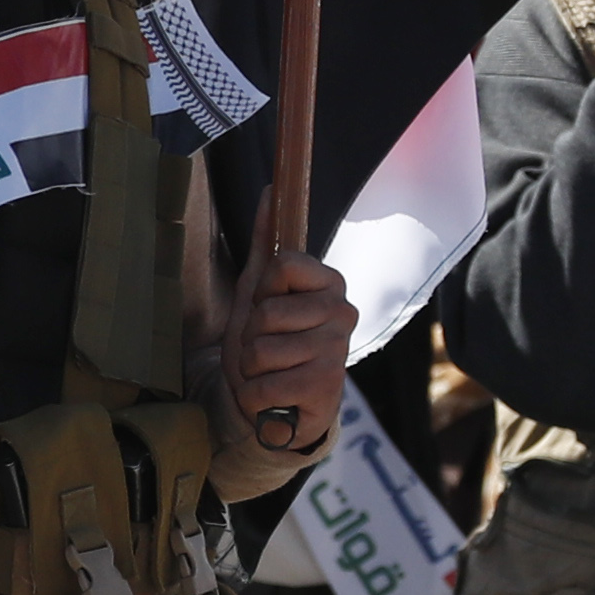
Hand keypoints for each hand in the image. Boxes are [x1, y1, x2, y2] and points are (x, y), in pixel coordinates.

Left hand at [218, 243, 352, 461]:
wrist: (275, 405)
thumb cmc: (268, 342)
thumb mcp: (258, 291)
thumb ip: (264, 240)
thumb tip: (269, 189)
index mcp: (330, 283)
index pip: (281, 264)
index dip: (261, 290)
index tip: (269, 307)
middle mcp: (343, 314)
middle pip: (267, 311)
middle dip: (251, 335)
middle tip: (266, 348)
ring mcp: (337, 352)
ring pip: (261, 351)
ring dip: (250, 370)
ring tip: (269, 373)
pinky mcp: (327, 389)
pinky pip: (264, 387)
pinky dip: (255, 397)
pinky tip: (271, 399)